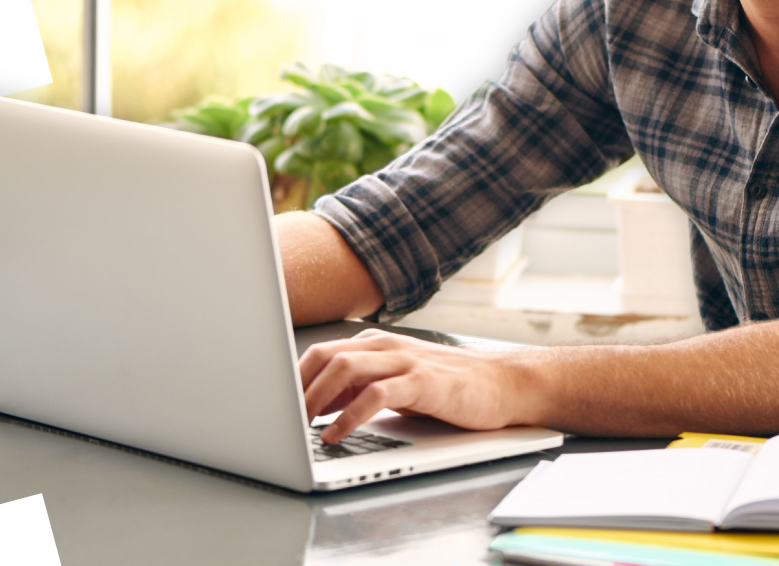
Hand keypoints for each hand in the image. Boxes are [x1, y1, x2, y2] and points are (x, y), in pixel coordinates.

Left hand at [299, 329, 522, 443]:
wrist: (504, 383)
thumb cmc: (450, 386)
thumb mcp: (397, 382)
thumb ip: (359, 387)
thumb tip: (315, 404)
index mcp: (378, 344)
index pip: (322, 352)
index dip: (293, 377)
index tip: (274, 403)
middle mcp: (388, 347)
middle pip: (326, 355)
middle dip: (297, 386)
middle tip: (279, 416)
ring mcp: (406, 362)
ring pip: (346, 367)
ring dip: (315, 398)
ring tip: (298, 425)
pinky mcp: (424, 383)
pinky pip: (377, 395)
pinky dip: (350, 415)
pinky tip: (336, 433)